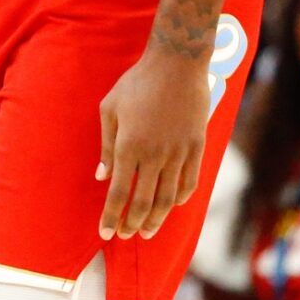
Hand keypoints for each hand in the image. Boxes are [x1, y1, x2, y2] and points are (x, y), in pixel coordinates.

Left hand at [97, 47, 210, 239]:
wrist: (176, 64)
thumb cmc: (137, 83)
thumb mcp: (110, 108)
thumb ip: (106, 145)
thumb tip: (102, 176)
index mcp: (129, 146)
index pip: (118, 193)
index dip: (111, 217)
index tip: (105, 233)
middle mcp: (154, 155)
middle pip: (143, 202)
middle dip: (132, 224)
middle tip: (125, 235)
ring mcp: (178, 153)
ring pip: (167, 199)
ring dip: (155, 219)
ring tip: (146, 231)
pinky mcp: (196, 148)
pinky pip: (189, 183)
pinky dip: (179, 200)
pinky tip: (170, 206)